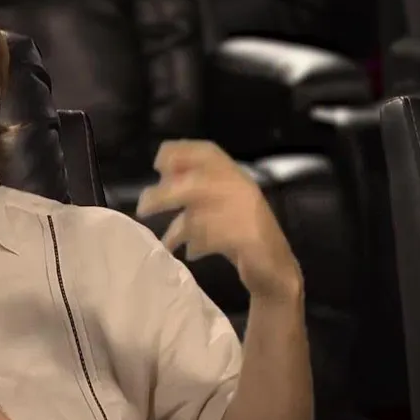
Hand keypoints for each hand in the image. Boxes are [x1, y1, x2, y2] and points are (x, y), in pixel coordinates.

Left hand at [135, 140, 302, 300]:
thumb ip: (196, 192)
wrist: (276, 267)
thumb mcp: (219, 206)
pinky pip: (212, 238)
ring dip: (178, 229)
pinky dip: (197, 246)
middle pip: (195, 184)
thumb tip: (161, 180)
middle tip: (143, 207)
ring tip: (167, 241)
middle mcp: (241, 188)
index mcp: (236, 176)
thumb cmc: (240, 234)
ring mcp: (246, 213)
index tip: (159, 163)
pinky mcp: (247, 238)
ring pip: (200, 214)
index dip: (181, 153)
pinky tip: (191, 253)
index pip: (208, 152)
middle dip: (165, 194)